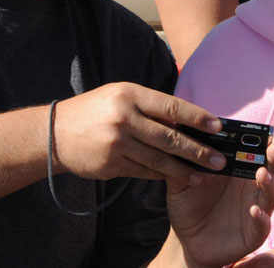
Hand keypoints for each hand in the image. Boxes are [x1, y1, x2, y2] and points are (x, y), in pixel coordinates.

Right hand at [52, 83, 226, 183]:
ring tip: (202, 176)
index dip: (197, 117)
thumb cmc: (94, 111)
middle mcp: (124, 118)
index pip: (171, 107)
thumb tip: (185, 123)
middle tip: (219, 161)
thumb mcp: (119, 96)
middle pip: (170, 138)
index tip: (217, 126)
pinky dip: (162, 176)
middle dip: (198, 151)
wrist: (55, 133)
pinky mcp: (111, 164)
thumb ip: (148, 107)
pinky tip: (176, 178)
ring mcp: (117, 143)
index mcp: (129, 95)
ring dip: (184, 170)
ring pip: (159, 160)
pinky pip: (144, 172)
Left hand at [166, 122, 273, 267]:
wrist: (186, 238)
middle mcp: (254, 186)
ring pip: (272, 194)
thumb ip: (187, 156)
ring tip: (262, 173)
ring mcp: (257, 209)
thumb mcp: (184, 176)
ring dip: (270, 183)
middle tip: (273, 148)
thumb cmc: (190, 201)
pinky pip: (261, 224)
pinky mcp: (252, 233)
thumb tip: (181, 127)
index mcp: (243, 168)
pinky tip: (254, 210)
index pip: (269, 149)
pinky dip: (261, 217)